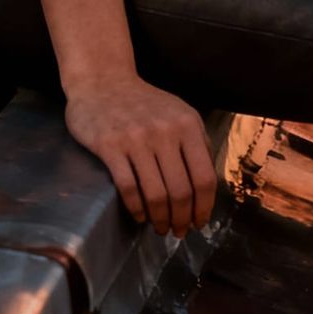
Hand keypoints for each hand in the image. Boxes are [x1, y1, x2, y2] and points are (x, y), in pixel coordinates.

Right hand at [64, 74, 217, 235]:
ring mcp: (137, 139)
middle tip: (178, 232)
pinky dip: (136, 209)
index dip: (204, 207)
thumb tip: (208, 184)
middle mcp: (165, 131)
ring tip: (160, 227)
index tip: (199, 223)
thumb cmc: (145, 103)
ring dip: (160, 219)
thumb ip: (197, 142)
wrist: (104, 81)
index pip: (204, 177)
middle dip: (182, 219)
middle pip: (181, 191)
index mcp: (188, 125)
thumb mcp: (179, 113)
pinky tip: (139, 216)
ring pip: (156, 194)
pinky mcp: (110, 146)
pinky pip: (128, 188)